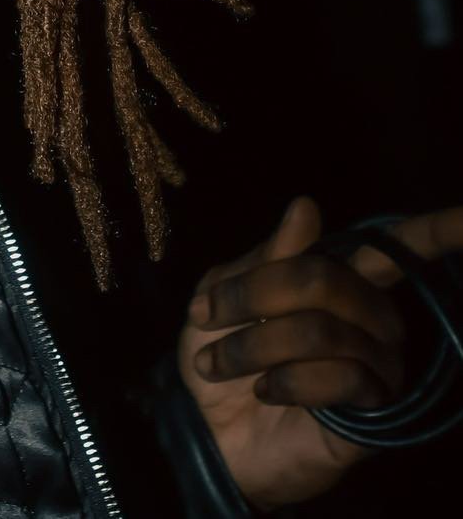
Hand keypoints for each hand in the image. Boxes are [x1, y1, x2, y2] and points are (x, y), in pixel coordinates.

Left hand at [179, 192, 462, 508]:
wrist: (211, 438)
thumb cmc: (222, 357)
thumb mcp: (222, 297)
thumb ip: (264, 258)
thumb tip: (307, 205)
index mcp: (343, 280)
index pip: (396, 248)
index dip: (436, 229)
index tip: (460, 218)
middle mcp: (373, 318)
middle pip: (326, 278)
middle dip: (253, 295)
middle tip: (206, 317)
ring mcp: (380, 366)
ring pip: (323, 329)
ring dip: (256, 343)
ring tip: (220, 363)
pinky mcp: (373, 413)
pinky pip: (342, 378)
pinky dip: (289, 380)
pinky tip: (266, 391)